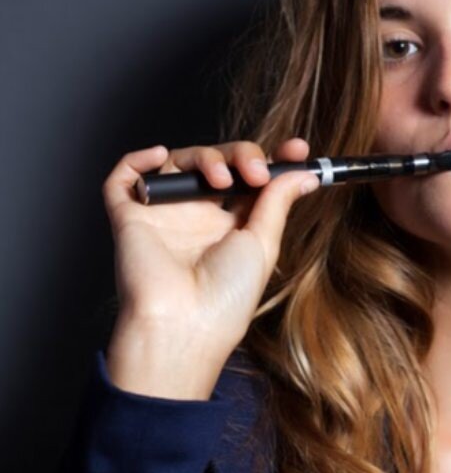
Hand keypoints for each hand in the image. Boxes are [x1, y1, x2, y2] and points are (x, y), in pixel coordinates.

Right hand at [101, 138, 317, 399]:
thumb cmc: (227, 296)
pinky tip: (160, 157)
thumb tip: (305, 173)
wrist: (185, 323)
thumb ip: (278, 202)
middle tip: (256, 171)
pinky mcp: (130, 217)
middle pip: (217, 162)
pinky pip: (123, 179)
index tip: (297, 149)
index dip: (269, 159)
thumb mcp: (263, 243)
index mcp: (231, 225)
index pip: (248, 178)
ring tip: (222, 179)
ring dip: (205, 157)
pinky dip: (137, 160)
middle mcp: (197, 216)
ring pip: (178, 162)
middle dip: (240, 155)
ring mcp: (164, 214)